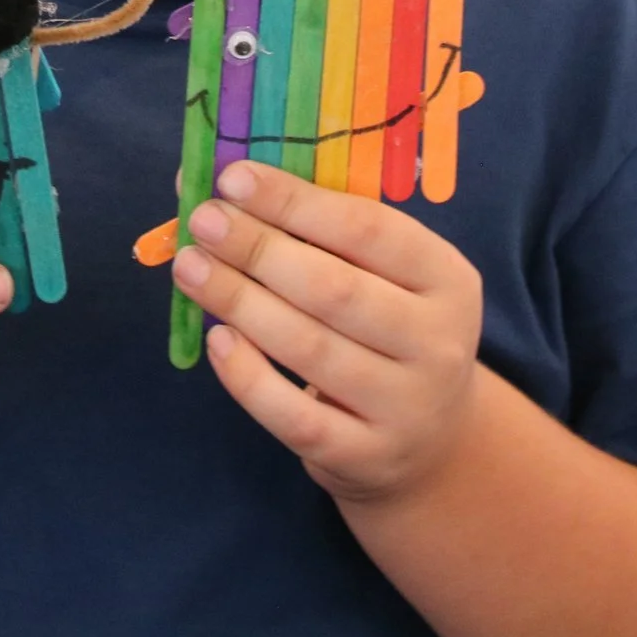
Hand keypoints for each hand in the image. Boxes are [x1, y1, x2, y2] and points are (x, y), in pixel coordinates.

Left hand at [171, 159, 481, 505]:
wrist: (433, 441)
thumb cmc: (387, 326)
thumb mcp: (378, 272)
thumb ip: (312, 225)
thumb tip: (221, 178)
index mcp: (445, 276)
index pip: (366, 228)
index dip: (294, 201)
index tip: (234, 178)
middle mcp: (438, 342)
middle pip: (334, 289)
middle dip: (258, 249)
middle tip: (203, 221)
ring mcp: (406, 407)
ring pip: (310, 348)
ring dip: (240, 301)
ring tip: (191, 267)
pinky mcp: (367, 458)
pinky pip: (295, 417)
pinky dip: (248, 377)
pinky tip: (216, 339)